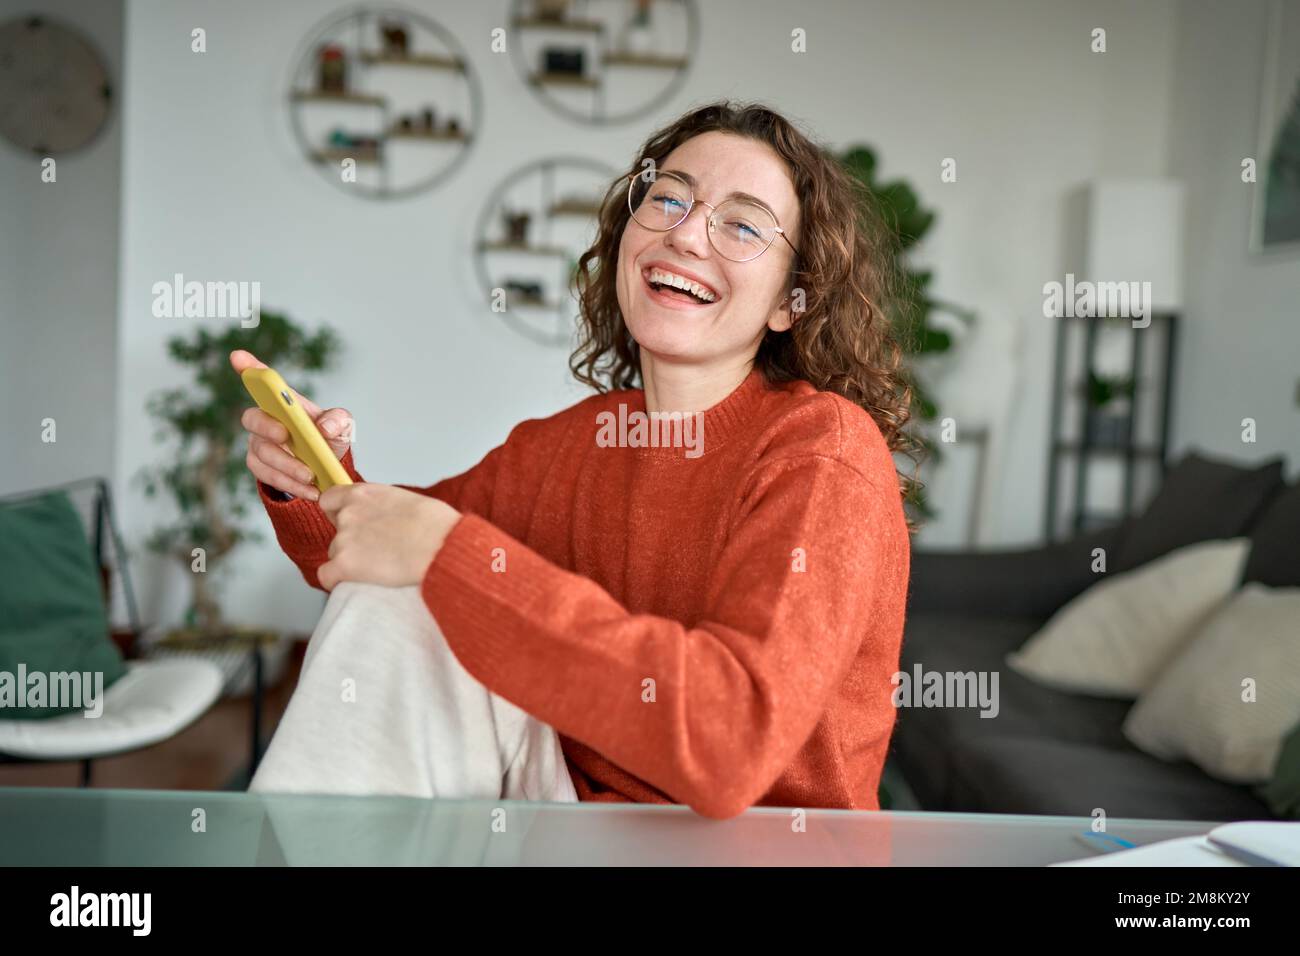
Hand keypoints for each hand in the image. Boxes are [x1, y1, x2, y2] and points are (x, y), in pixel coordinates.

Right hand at [230, 349, 353, 500]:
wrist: (327, 467)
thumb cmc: (328, 437)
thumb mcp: (342, 426)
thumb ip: (339, 421)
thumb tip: (324, 429)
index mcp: (285, 402)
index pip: (262, 380)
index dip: (250, 369)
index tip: (238, 357)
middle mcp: (266, 419)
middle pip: (253, 419)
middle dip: (267, 427)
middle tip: (286, 437)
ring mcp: (259, 444)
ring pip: (261, 454)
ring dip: (286, 466)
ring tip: (311, 476)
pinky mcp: (261, 468)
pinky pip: (268, 476)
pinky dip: (290, 484)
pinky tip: (310, 490)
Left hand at [315, 483, 460, 590]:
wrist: (440, 544)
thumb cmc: (436, 524)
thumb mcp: (406, 500)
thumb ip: (384, 506)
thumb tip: (386, 518)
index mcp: (362, 494)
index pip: (329, 500)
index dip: (337, 514)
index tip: (351, 524)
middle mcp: (348, 513)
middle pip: (335, 530)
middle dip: (350, 541)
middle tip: (374, 550)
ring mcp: (344, 539)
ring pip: (335, 553)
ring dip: (350, 561)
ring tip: (377, 567)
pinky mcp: (345, 565)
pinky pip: (326, 576)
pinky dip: (336, 580)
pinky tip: (354, 582)